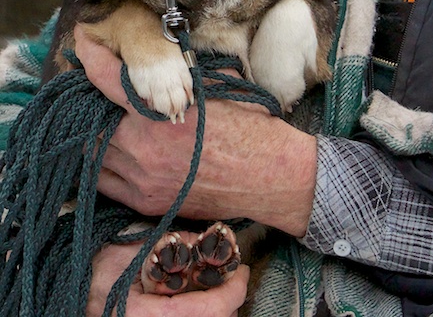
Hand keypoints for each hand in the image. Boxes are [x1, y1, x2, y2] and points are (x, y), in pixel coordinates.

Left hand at [74, 26, 316, 235]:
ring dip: (90, 130)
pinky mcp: (146, 201)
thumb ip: (181, 69)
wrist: (267, 173)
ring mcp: (141, 178)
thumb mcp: (215, 83)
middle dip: (86, 96)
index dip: (89, 55)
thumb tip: (163, 48)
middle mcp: (142, 146)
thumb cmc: (247, 124)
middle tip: (90, 83)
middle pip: (89, 117)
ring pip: (91, 151)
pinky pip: (103, 181)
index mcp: (158, 111)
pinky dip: (100, 162)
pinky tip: (108, 149)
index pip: (106, 78)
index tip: (82, 42)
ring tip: (99, 116)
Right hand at [87, 235, 249, 316]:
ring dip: (217, 310)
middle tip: (234, 277)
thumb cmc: (98, 266)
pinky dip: (202, 314)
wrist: (74, 286)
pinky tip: (199, 299)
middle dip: (229, 301)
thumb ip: (172, 244)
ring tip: (217, 287)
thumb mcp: (135, 247)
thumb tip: (211, 240)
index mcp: (144, 315)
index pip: (206, 312)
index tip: (242, 271)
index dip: (232, 292)